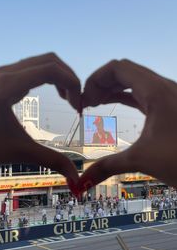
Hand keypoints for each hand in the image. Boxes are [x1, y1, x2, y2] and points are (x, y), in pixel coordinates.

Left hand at [0, 53, 80, 191]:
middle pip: (50, 60)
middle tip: (76, 103)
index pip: (51, 69)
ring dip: (59, 77)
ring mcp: (3, 73)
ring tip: (67, 99)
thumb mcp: (21, 152)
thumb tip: (77, 178)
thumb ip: (53, 161)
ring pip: (41, 62)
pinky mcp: (2, 78)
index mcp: (8, 85)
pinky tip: (53, 94)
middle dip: (69, 78)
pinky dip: (48, 77)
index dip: (72, 83)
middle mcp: (6, 73)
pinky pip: (32, 69)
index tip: (78, 106)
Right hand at [78, 59, 176, 190]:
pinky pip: (141, 92)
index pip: (118, 67)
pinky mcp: (169, 105)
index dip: (96, 78)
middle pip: (124, 71)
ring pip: (133, 80)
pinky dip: (124, 95)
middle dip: (101, 83)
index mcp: (156, 91)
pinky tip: (113, 104)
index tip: (84, 98)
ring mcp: (168, 95)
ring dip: (112, 88)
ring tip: (95, 102)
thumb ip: (107, 167)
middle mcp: (163, 87)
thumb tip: (82, 181)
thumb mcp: (142, 160)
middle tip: (87, 103)